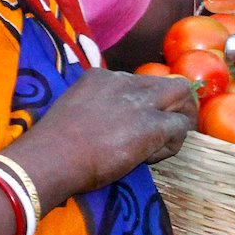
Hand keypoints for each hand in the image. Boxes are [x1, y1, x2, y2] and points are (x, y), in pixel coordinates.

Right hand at [18, 69, 197, 202]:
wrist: (52, 156)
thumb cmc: (53, 144)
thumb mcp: (72, 111)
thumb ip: (93, 110)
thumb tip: (105, 126)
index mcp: (100, 77)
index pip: (138, 82)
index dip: (143, 103)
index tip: (134, 124)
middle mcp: (123, 81)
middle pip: (168, 82)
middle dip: (176, 104)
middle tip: (170, 128)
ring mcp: (140, 101)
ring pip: (181, 95)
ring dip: (180, 119)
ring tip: (165, 143)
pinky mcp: (151, 124)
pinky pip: (179, 127)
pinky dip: (173, 143)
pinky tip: (152, 157)